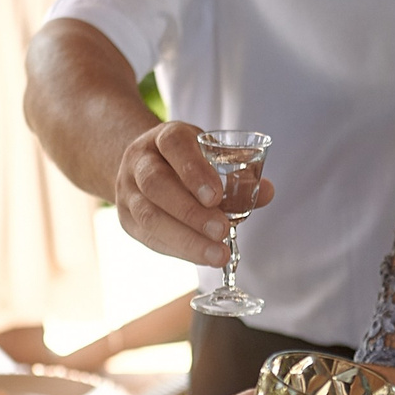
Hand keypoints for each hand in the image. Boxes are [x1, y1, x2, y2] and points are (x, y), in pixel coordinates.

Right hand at [113, 119, 274, 267]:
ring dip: (185, 238)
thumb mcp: (210, 156)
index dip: (194, 171)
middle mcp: (140, 161)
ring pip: (149, 215)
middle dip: (190, 211)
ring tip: (216, 254)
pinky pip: (150, 236)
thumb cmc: (185, 161)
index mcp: (164, 138)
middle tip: (221, 231)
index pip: (174, 146)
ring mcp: (128, 190)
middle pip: (156, 184)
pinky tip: (201, 257)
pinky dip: (179, 249)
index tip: (217, 195)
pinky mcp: (127, 218)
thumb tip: (267, 192)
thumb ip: (238, 175)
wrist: (142, 166)